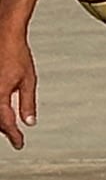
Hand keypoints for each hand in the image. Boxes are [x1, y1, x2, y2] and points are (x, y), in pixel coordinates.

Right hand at [1, 23, 39, 147]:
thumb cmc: (17, 55)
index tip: (20, 144)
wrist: (4, 34)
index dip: (13, 136)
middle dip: (5, 130)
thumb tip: (29, 122)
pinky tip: (1, 111)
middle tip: (15, 137)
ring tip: (8, 128)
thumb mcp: (28, 80)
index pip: (5, 123)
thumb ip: (27, 103)